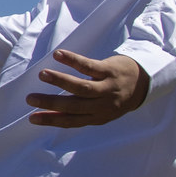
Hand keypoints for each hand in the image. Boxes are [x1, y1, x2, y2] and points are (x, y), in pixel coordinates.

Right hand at [26, 50, 148, 127]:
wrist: (145, 81)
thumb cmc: (117, 96)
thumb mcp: (102, 110)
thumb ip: (81, 111)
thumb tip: (50, 114)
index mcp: (99, 117)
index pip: (71, 121)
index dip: (51, 121)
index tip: (31, 118)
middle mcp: (103, 105)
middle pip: (74, 106)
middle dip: (50, 103)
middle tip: (30, 99)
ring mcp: (107, 87)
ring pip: (81, 87)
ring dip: (60, 81)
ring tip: (42, 75)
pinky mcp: (110, 70)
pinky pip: (89, 66)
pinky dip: (72, 61)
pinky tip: (58, 55)